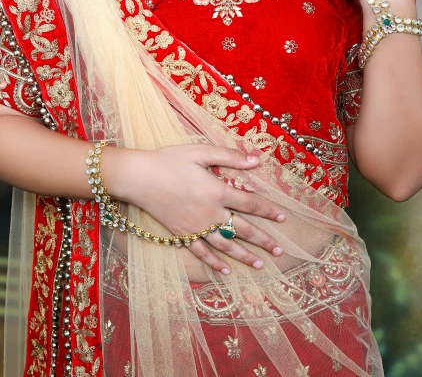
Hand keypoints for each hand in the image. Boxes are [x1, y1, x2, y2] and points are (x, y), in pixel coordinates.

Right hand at [109, 144, 284, 274]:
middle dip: (263, 240)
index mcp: (217, 190)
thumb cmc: (169, 160)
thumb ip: (230, 156)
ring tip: (260, 264)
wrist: (139, 177)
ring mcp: (196, 227)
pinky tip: (226, 270)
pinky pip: (202, 252)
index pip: (250, 203)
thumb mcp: (201, 151)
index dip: (268, 210)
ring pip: (226, 245)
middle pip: (243, 229)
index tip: (282, 218)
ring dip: (245, 255)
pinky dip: (215, 262)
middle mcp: (210, 213)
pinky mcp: (182, 234)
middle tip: (280, 250)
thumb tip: (257, 159)